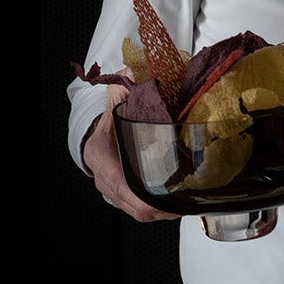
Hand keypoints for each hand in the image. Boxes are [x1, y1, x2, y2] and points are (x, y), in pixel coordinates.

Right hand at [84, 80, 179, 222]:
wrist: (98, 137)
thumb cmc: (108, 125)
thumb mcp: (114, 106)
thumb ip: (123, 90)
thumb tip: (133, 72)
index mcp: (103, 162)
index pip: (124, 191)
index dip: (146, 200)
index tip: (166, 200)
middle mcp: (107, 183)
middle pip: (136, 208)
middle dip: (161, 209)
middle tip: (185, 203)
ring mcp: (115, 193)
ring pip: (140, 212)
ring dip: (162, 211)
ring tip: (185, 204)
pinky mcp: (125, 197)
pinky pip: (142, 209)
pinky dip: (159, 209)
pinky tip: (175, 203)